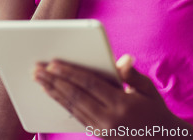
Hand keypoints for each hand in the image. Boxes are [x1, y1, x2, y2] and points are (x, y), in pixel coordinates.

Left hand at [33, 55, 177, 136]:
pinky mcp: (99, 135)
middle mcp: (108, 119)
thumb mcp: (148, 89)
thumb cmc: (155, 110)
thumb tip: (122, 59)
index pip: (90, 84)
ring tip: (39, 81)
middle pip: (75, 97)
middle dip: (54, 81)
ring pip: (72, 108)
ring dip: (54, 93)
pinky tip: (54, 95)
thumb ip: (131, 74)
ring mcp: (102, 130)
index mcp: (121, 104)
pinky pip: (77, 117)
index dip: (70, 72)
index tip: (53, 63)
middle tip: (37, 70)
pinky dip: (63, 104)